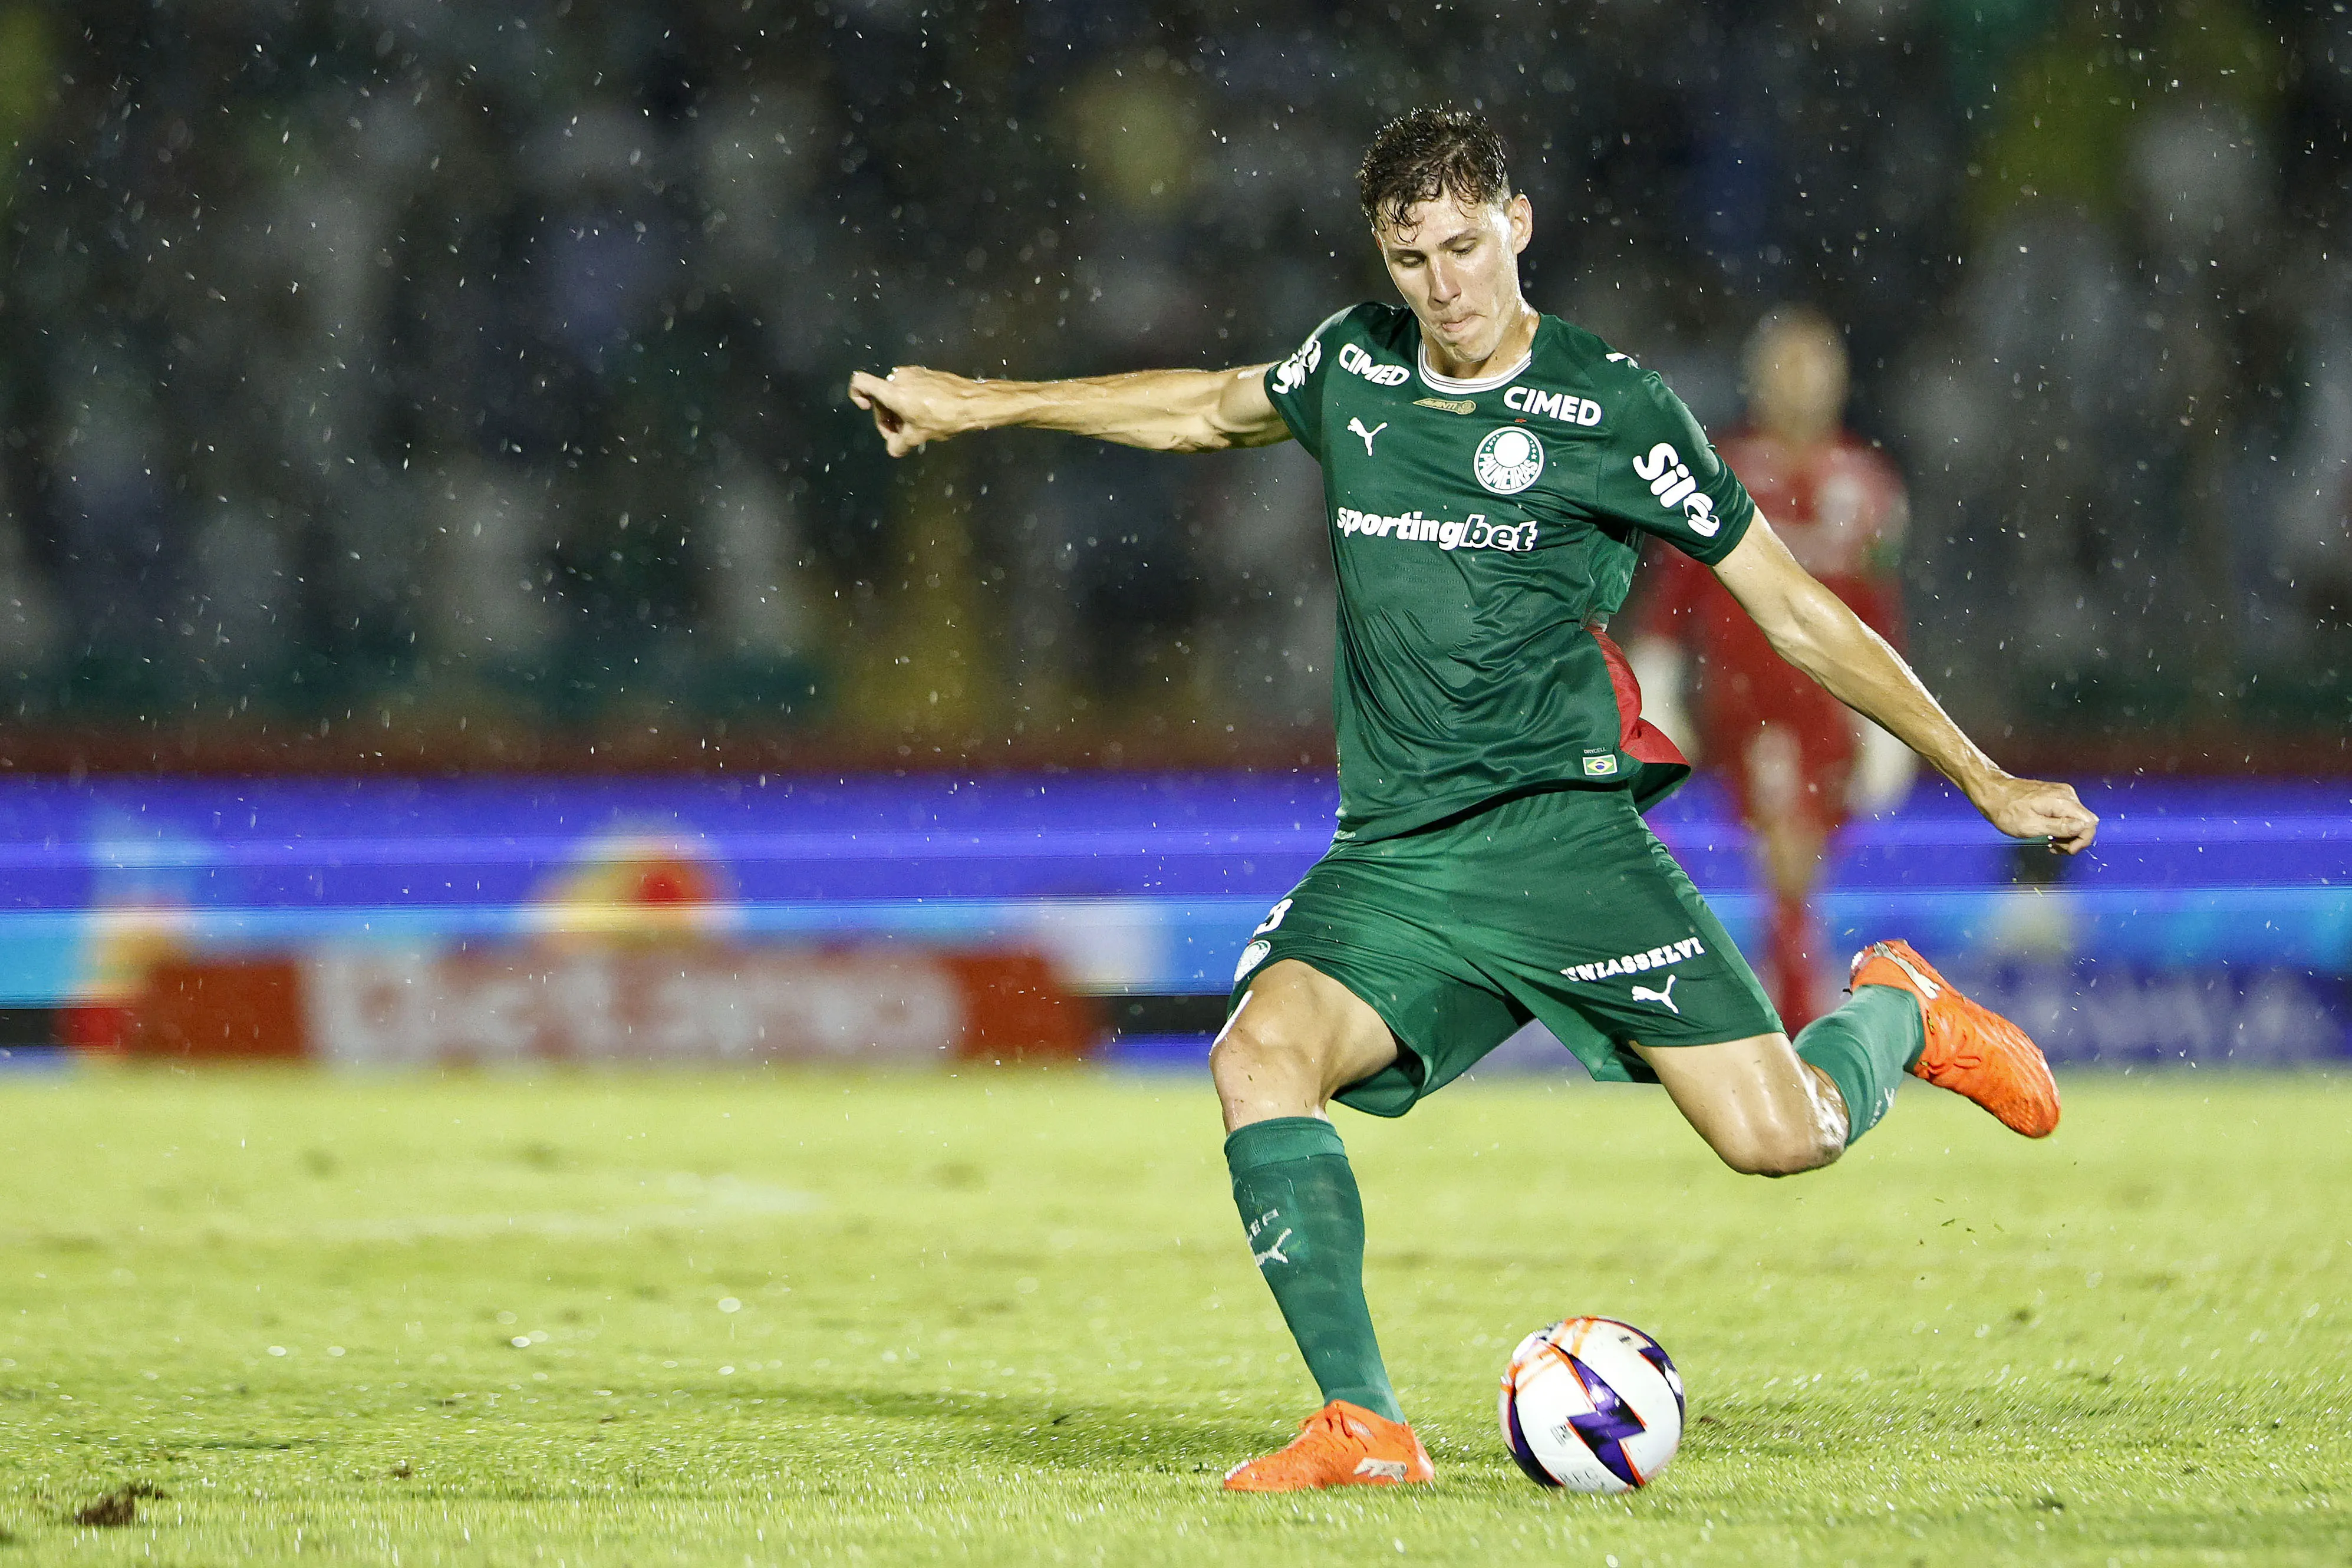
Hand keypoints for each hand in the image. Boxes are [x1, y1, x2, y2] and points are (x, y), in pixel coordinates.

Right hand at [847, 366, 970, 456]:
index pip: (860, 382)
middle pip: (880, 395)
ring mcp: (914, 373)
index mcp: (892, 391)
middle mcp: (899, 377)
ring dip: (899, 412)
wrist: (973, 402)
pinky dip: (910, 402)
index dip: (856, 395)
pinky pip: (910, 388)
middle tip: (900, 434)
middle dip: (886, 416)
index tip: (867, 409)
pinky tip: (926, 417)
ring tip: (915, 428)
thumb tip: (893, 448)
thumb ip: (899, 444)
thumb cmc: (944, 417)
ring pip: (896, 393)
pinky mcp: (926, 374)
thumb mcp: (918, 436)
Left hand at [1971, 774, 2097, 853]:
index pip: (2090, 823)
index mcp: (2062, 801)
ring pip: (2076, 820)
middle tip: (2055, 848)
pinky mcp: (2055, 796)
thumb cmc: (2006, 810)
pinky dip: (2061, 827)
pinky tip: (2049, 833)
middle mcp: (2065, 794)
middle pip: (2085, 822)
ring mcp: (2061, 794)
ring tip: (2050, 842)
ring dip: (2067, 835)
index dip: (2082, 840)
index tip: (2067, 850)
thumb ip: (2059, 827)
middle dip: (2074, 840)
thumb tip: (2083, 828)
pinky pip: (2067, 815)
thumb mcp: (2031, 825)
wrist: (1992, 793)